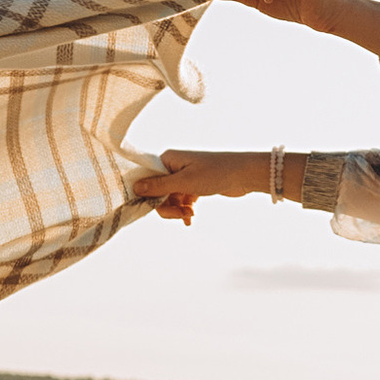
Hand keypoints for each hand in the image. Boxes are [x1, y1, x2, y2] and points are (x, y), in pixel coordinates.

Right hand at [130, 150, 268, 222]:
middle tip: (180, 215)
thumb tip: (135, 188)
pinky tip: (190, 219)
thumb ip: (159, 186)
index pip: (146, 179)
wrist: (245, 174)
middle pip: (157, 192)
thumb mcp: (185, 182)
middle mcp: (173, 166)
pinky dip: (184, 210)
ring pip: (170, 199)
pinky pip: (182, 200)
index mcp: (167, 160)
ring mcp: (184, 176)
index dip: (146, 195)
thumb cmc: (216, 173)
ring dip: (177, 210)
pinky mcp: (195, 185)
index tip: (151, 207)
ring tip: (190, 215)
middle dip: (166, 207)